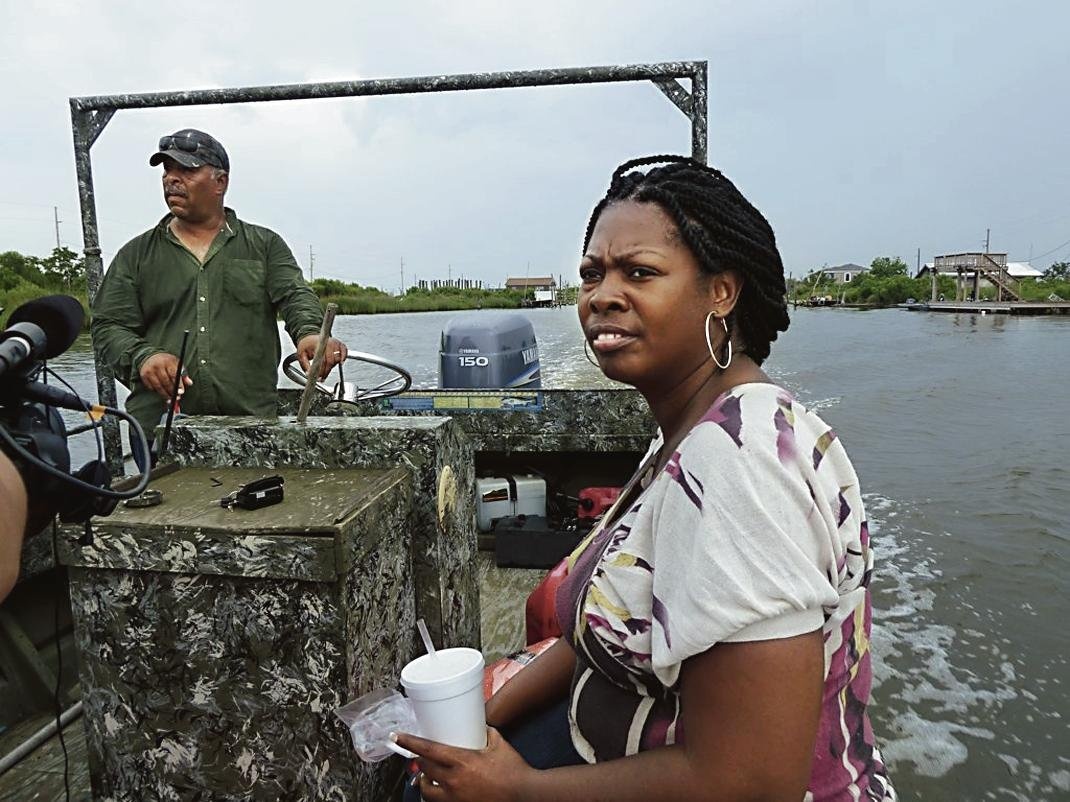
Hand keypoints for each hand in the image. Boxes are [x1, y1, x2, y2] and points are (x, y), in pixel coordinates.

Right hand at [139, 353, 192, 399]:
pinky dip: (157, 391)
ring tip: (170, 399)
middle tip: (177, 397)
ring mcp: (150, 371)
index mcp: (168, 362)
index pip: (174, 375)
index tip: (181, 392)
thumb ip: (183, 373)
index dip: (178, 385)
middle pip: (166, 382)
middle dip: (172, 391)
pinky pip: (151, 387)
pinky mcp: (144, 375)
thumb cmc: (166, 361)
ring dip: (165, 394)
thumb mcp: (176, 363)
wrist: (150, 355)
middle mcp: (158, 366)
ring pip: (158, 386)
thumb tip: (190, 383)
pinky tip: (161, 393)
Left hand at [296, 334, 347, 379]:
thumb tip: (309, 374)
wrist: (310, 337)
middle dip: (326, 372)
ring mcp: (335, 343)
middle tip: (321, 378)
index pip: (323, 360)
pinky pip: (345, 352)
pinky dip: (343, 358)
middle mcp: (328, 343)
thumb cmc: (306, 345)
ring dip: (332, 367)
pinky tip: (340, 363)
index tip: (319, 377)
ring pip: (337, 359)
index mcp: (319, 345)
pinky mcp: (339, 344)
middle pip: (331, 361)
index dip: (322, 371)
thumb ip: (305, 365)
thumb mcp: (301, 355)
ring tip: (325, 371)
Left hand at [395, 727, 534, 801]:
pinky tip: (439, 791)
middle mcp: (454, 781)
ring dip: (423, 782)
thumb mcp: (498, 743)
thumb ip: (486, 732)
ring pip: (427, 791)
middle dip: (419, 761)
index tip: (397, 737)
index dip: (410, 742)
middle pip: (424, 769)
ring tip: (425, 776)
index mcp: (462, 761)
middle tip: (419, 755)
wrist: (525, 794)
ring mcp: (456, 798)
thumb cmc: (514, 770)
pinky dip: (435, 795)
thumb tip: (480, 725)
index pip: (428, 750)